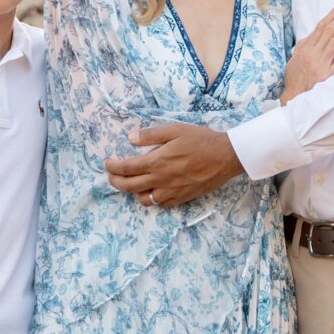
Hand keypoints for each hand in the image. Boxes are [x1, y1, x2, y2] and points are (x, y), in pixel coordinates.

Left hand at [105, 121, 241, 206]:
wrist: (226, 156)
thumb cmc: (201, 140)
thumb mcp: (175, 130)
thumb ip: (151, 135)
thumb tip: (131, 138)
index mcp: (157, 161)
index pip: (126, 168)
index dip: (113, 167)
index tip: (107, 163)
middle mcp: (161, 180)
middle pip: (129, 187)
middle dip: (115, 182)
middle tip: (112, 175)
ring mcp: (171, 192)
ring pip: (143, 199)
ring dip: (133, 192)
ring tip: (132, 183)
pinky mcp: (181, 198)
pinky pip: (160, 204)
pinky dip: (151, 198)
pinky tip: (152, 190)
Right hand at [282, 0, 333, 100]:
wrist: (293, 99)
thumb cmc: (295, 79)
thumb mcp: (295, 59)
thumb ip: (305, 46)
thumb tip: (314, 34)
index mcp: (305, 47)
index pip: (322, 26)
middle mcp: (313, 53)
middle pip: (330, 30)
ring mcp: (321, 65)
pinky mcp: (328, 77)